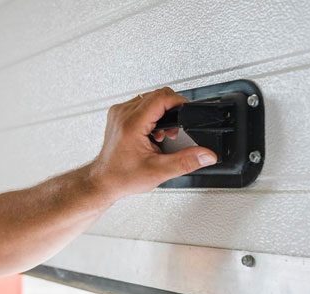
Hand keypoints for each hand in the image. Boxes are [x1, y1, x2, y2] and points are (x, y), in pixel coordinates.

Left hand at [89, 87, 216, 200]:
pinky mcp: (118, 115)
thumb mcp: (159, 171)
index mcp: (132, 124)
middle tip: (172, 132)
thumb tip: (206, 155)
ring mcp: (119, 113)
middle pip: (156, 95)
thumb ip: (186, 162)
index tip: (187, 111)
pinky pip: (140, 104)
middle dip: (171, 110)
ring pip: (149, 98)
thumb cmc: (122, 177)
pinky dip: (151, 114)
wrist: (103, 181)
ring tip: (161, 134)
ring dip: (161, 113)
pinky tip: (151, 132)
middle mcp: (123, 114)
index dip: (179, 102)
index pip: (161, 98)